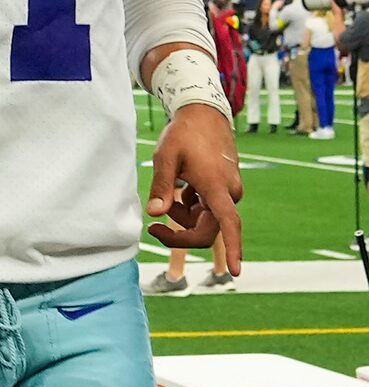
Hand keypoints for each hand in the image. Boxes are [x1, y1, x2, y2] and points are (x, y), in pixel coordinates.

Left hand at [147, 101, 245, 276]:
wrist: (204, 115)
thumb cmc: (183, 134)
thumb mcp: (165, 157)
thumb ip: (162, 186)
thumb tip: (154, 214)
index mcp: (218, 187)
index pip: (229, 224)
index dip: (233, 249)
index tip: (234, 272)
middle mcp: (229, 193)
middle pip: (208, 230)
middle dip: (180, 235)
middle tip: (152, 229)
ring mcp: (229, 191)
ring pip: (205, 220)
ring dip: (183, 216)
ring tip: (168, 192)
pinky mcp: (224, 189)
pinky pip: (207, 210)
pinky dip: (190, 207)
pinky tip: (182, 188)